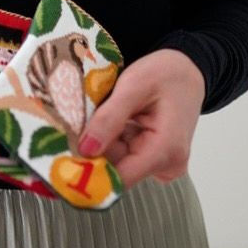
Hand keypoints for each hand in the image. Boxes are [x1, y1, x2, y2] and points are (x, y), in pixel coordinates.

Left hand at [77, 49, 205, 189]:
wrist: (186, 70)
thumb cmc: (164, 73)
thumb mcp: (134, 86)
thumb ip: (110, 118)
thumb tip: (85, 150)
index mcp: (166, 151)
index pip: (121, 177)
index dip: (89, 169)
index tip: (61, 155)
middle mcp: (166, 165)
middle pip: (116, 167)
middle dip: (92, 147)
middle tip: (72, 122)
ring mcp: (161, 164)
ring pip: (116, 159)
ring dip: (100, 139)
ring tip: (93, 113)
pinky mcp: (153, 158)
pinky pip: (122, 153)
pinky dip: (110, 137)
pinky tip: (107, 118)